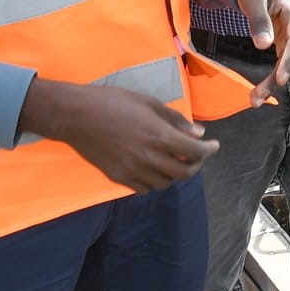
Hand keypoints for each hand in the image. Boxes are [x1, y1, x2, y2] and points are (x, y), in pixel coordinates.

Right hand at [18, 80, 215, 191]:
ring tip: (172, 159)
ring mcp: (133, 171)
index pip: (196, 152)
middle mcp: (149, 158)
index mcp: (159, 136)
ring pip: (165, 183)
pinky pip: (145, 188)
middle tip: (196, 154)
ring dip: (174, 173)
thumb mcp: (149, 104)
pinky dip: (154, 180)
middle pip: (184, 173)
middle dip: (196, 164)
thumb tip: (198, 133)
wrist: (76, 115)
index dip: (209, 150)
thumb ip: (175, 121)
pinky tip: (152, 167)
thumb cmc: (113, 102)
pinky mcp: (118, 178)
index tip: (214, 145)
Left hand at [234, 0, 289, 101]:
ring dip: (275, 82)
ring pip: (289, 63)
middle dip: (278, 78)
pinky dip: (272, 76)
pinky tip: (260, 91)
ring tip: (255, 99)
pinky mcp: (285, 41)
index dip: (289, 61)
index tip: (281, 79)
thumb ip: (258, 20)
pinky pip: (281, 61)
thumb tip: (262, 46)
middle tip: (259, 97)